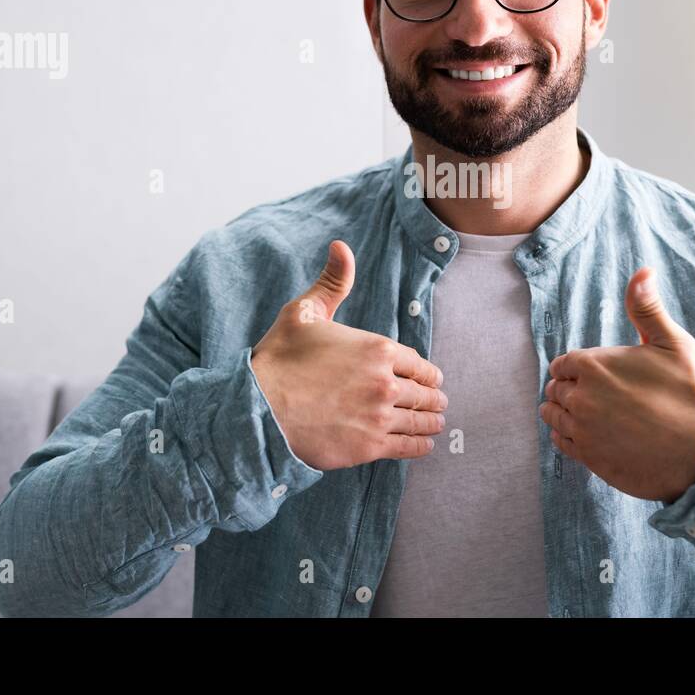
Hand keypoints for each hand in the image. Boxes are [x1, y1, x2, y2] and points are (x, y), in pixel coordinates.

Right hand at [251, 239, 447, 469]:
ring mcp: (379, 417)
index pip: (419, 363)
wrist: (256, 409)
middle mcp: (385, 383)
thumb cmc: (279, 359)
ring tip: (436, 423)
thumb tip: (341, 246)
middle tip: (438, 402)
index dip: (427, 372)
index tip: (431, 378)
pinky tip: (424, 445)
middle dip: (433, 397)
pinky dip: (420, 447)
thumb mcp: (304, 312)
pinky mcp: (369, 447)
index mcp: (378, 349)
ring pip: (421, 421)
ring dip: (432, 421)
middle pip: (425, 393)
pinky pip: (409, 448)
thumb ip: (332, 282)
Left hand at [540, 266, 694, 502]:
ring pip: (553, 415)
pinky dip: (569, 437)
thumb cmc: (691, 394)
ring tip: (591, 414)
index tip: (597, 374)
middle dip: (571, 388)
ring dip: (565, 411)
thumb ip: (647, 308)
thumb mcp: (673, 343)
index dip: (577, 367)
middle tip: (598, 394)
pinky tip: (591, 435)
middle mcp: (580, 397)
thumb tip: (643, 271)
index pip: (562, 363)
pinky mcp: (588, 458)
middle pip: (556, 388)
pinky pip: (561, 444)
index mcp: (593, 365)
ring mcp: (582, 430)